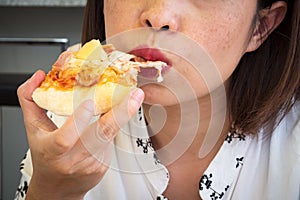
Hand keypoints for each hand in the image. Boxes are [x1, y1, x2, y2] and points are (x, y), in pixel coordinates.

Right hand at [17, 70, 143, 199]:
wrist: (57, 188)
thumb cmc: (45, 155)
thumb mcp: (33, 128)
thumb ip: (30, 100)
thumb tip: (39, 77)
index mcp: (52, 151)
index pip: (64, 139)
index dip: (78, 121)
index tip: (90, 103)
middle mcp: (73, 160)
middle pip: (100, 135)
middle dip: (121, 113)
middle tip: (135, 95)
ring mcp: (91, 164)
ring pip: (111, 134)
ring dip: (121, 114)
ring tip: (133, 97)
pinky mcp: (104, 165)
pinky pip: (112, 140)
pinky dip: (114, 125)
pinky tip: (114, 117)